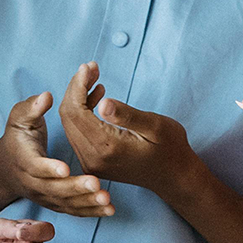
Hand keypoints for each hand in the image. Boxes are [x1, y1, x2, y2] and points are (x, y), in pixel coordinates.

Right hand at [0, 89, 115, 216]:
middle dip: (75, 188)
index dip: (49, 168)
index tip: (65, 168)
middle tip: (96, 184)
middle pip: (54, 189)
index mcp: (24, 160)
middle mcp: (33, 183)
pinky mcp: (56, 204)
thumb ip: (32, 107)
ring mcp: (45, 197)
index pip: (35, 166)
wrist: (8, 168)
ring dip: (87, 203)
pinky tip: (110, 210)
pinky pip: (74, 211)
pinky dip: (92, 212)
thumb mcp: (20, 118)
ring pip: (66, 203)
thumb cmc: (18, 137)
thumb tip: (46, 96)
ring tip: (107, 199)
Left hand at [57, 62, 197, 196]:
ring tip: (95, 78)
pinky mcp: (92, 163)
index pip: (76, 112)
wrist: (174, 177)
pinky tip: (97, 98)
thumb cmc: (170, 148)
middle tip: (92, 67)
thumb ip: (128, 115)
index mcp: (107, 147)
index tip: (89, 66)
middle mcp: (93, 158)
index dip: (78, 85)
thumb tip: (102, 103)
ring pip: (70, 124)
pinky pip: (78, 133)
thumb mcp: (155, 126)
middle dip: (76, 88)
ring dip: (78, 99)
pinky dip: (83, 112)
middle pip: (68, 117)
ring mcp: (91, 163)